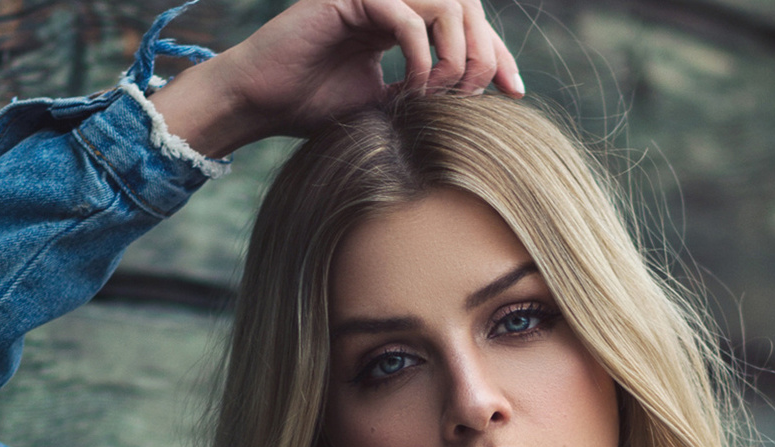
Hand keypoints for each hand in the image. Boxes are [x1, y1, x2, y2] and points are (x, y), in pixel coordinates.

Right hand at [147, 0, 523, 159]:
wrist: (260, 105)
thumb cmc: (311, 108)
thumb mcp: (384, 105)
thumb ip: (424, 93)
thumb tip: (474, 104)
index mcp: (402, 20)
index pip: (466, 23)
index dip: (496, 54)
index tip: (514, 92)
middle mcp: (393, 0)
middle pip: (467, 6)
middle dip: (483, 52)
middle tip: (475, 94)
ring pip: (446, 2)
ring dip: (456, 51)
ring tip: (444, 92)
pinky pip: (408, 14)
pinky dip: (422, 52)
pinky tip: (414, 87)